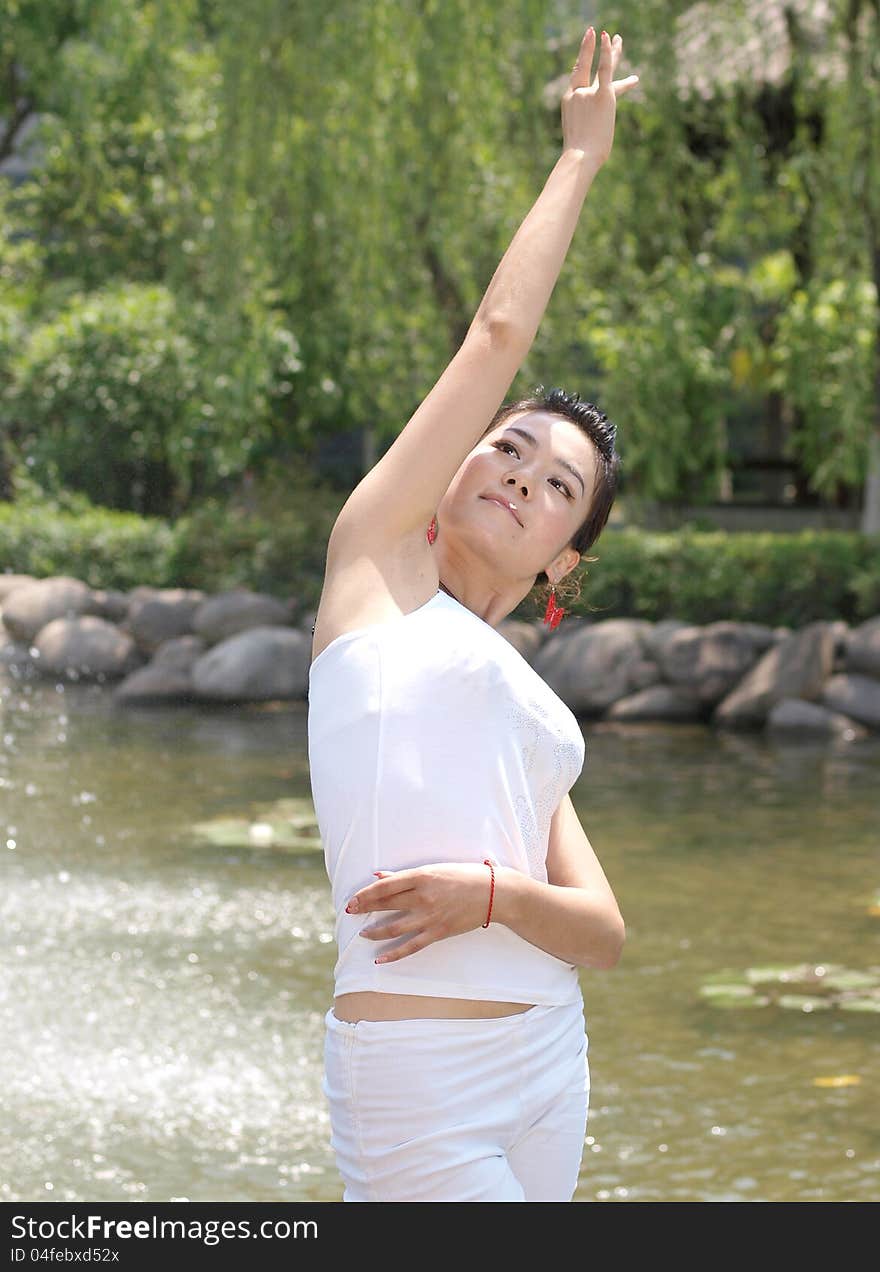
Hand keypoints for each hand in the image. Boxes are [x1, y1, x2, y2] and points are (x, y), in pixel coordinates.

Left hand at [345, 862, 495, 963]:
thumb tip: (378, 876)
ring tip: (363, 934)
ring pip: (394, 927)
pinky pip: (411, 946)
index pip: (385, 886)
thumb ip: (405, 875)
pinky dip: (394, 954)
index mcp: (422, 876)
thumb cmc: (465, 876)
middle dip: (365, 909)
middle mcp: (424, 896)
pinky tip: (380, 959)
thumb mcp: (435, 870)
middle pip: (386, 905)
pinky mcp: (438, 932)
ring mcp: (430, 916)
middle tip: (349, 912)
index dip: (366, 894)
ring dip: (375, 932)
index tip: (353, 898)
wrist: (494, 893)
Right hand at [561, 27, 638, 167]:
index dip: (583, 66)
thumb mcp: (579, 139)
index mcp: (569, 102)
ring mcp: (588, 94)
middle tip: (601, 35)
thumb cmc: (579, 158)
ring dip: (613, 51)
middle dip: (593, 50)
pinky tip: (611, 39)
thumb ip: (586, 130)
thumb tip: (594, 140)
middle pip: (586, 67)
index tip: (584, 55)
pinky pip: (605, 69)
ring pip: (603, 68)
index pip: (577, 81)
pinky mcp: (603, 95)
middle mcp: (577, 94)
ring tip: (619, 38)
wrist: (579, 157)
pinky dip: (607, 53)